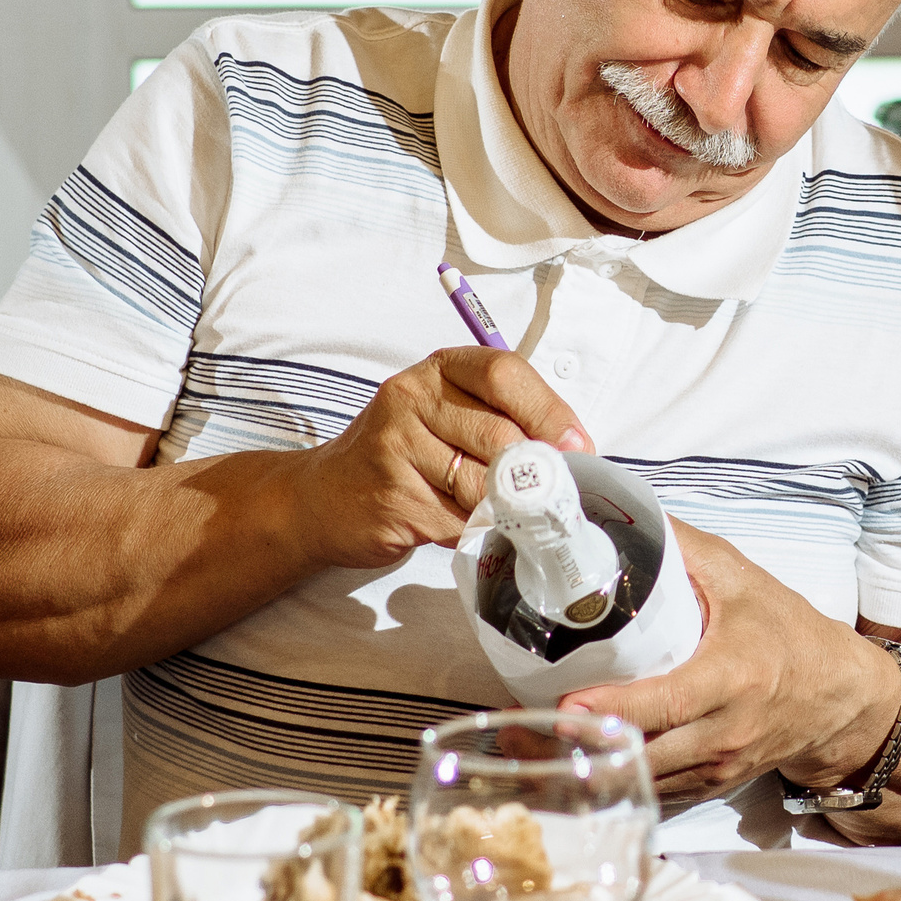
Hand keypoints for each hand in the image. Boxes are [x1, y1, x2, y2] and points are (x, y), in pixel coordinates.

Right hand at [287, 346, 589, 568]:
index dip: (550, 412)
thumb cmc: (404, 454)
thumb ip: (503, 418)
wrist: (322, 498)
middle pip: (501, 435)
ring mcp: (395, 447)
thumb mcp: (449, 415)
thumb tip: (573, 451)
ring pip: (484, 485)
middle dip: (534, 472)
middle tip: (547, 493)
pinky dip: (474, 530)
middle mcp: (410, 398)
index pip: (505, 373)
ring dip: (503, 507)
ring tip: (495, 509)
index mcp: (438, 370)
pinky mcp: (391, 497)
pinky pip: (459, 521)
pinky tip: (459, 524)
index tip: (578, 447)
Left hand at [558, 522, 900, 798]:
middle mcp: (726, 730)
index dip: (611, 709)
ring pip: (643, 782)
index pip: (665, 703)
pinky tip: (579, 765)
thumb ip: (686, 550)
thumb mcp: (744, 582)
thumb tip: (626, 515)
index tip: (564, 706)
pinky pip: (656, 792)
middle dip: (580, 747)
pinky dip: (617, 780)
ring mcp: (720, 765)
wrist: (841, 698)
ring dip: (590, 770)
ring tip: (535, 749)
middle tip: (525, 732)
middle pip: (643, 754)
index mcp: (733, 677)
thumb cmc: (791, 635)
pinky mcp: (714, 784)